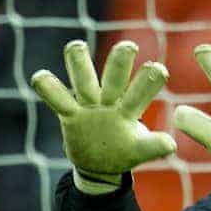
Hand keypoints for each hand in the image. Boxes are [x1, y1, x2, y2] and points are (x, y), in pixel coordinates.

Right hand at [31, 39, 175, 192]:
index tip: (159, 70)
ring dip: (79, 62)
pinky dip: (48, 88)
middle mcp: (109, 100)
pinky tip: (40, 76)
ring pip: (83, 78)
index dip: (149, 81)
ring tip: (76, 46)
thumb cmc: (123, 152)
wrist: (99, 164)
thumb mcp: (139, 150)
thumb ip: (153, 146)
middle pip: (113, 76)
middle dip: (120, 61)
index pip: (141, 90)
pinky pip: (57, 98)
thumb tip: (171, 145)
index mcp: (129, 108)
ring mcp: (88, 104)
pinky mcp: (70, 114)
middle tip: (129, 47)